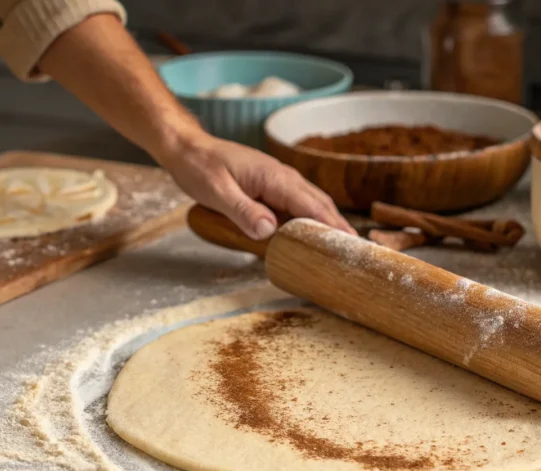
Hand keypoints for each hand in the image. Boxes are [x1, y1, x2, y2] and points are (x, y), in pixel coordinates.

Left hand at [158, 132, 355, 239]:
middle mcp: (282, 176)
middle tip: (354, 252)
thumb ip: (243, 211)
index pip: (311, 204)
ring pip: (311, 202)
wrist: (187, 148)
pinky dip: (311, 217)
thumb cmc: (199, 167)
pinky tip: (312, 232)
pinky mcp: (271, 186)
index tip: (349, 243)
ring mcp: (278, 180)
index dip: (332, 225)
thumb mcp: (216, 192)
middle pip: (319, 203)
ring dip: (327, 222)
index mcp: (274, 177)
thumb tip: (269, 232)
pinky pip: (297, 203)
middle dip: (338, 226)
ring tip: (341, 246)